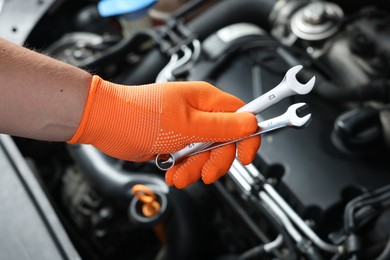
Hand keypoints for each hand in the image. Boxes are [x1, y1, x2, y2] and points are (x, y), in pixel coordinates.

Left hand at [68, 76, 260, 187]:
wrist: (106, 123)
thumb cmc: (138, 116)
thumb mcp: (186, 125)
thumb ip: (221, 127)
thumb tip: (250, 123)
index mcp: (206, 100)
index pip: (241, 116)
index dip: (248, 137)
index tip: (246, 157)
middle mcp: (199, 112)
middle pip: (225, 141)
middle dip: (215, 161)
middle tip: (204, 173)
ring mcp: (187, 127)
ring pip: (207, 153)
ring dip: (195, 168)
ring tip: (179, 174)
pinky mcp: (175, 140)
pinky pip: (190, 158)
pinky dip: (183, 169)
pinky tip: (173, 172)